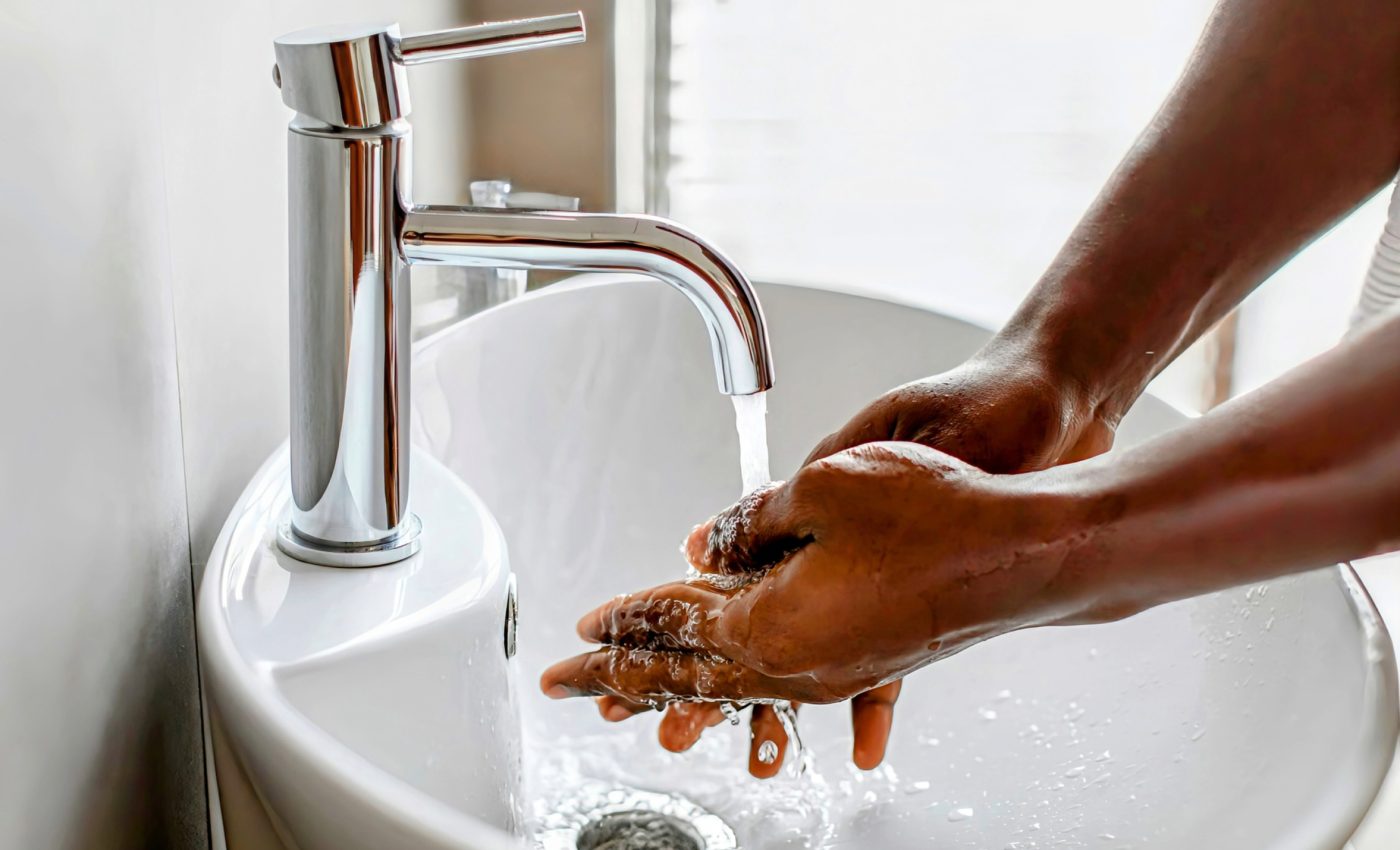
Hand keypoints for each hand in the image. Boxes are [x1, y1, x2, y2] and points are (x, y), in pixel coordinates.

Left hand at [592, 346, 1113, 775]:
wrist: (1022, 556)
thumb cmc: (933, 518)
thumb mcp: (820, 491)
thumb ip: (749, 523)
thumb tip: (704, 544)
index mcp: (769, 622)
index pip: (669, 625)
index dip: (621, 621)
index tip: (582, 630)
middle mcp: (794, 662)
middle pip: (684, 674)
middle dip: (621, 679)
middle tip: (568, 687)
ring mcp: (831, 670)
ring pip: (730, 686)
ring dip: (675, 689)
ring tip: (633, 703)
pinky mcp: (863, 661)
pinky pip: (782, 681)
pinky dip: (742, 687)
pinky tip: (739, 705)